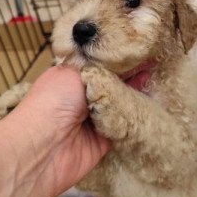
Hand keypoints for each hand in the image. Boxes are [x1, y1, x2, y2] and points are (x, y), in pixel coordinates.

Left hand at [13, 65, 148, 196]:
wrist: (43, 147)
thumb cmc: (52, 102)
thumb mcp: (73, 73)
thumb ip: (98, 69)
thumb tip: (118, 66)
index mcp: (70, 77)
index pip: (97, 64)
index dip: (115, 58)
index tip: (135, 49)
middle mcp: (81, 97)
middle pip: (111, 83)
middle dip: (128, 75)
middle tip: (149, 62)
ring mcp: (93, 118)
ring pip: (120, 102)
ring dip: (134, 92)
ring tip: (153, 75)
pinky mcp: (105, 139)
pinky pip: (124, 123)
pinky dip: (135, 113)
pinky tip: (151, 98)